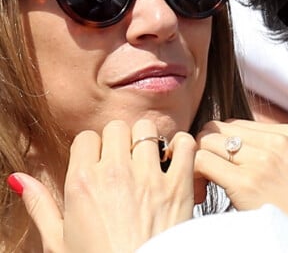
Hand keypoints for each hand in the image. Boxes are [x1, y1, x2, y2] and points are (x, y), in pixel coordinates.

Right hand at [11, 120, 196, 252]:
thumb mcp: (58, 243)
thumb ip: (40, 206)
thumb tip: (20, 179)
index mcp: (82, 183)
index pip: (86, 137)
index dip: (92, 149)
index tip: (98, 164)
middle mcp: (115, 173)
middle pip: (116, 127)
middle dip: (119, 141)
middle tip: (124, 162)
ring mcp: (149, 177)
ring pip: (147, 129)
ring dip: (148, 141)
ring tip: (149, 160)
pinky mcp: (178, 185)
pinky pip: (185, 143)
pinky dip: (183, 146)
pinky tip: (175, 160)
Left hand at [194, 119, 287, 251]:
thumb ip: (272, 151)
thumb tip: (234, 147)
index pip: (237, 124)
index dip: (221, 143)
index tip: (218, 166)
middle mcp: (279, 140)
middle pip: (220, 127)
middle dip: (206, 147)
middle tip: (205, 175)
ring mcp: (264, 159)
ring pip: (207, 140)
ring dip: (199, 160)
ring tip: (203, 185)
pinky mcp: (248, 182)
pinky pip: (203, 161)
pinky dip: (195, 175)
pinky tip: (202, 194)